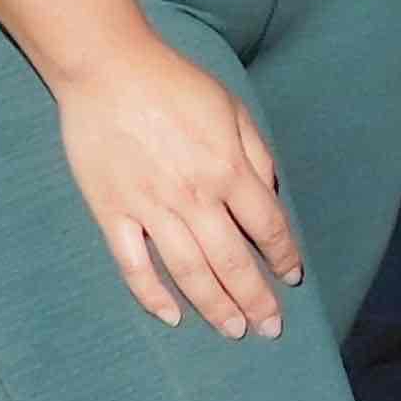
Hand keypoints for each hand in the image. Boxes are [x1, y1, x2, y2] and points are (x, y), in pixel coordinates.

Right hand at [54, 36, 303, 336]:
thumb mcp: (232, 107)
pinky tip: (172, 316)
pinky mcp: (112, 213)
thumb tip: (271, 195)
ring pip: (189, 272)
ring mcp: (150, 208)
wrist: (107, 69)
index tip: (292, 277)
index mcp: (228, 169)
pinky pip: (134, 265)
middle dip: (256, 299)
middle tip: (270, 328)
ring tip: (234, 331)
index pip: (267, 226)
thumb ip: (257, 154)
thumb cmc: (174, 84)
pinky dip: (152, 296)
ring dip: (215, 306)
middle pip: (233, 261)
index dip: (284, 255)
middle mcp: (194, 197)